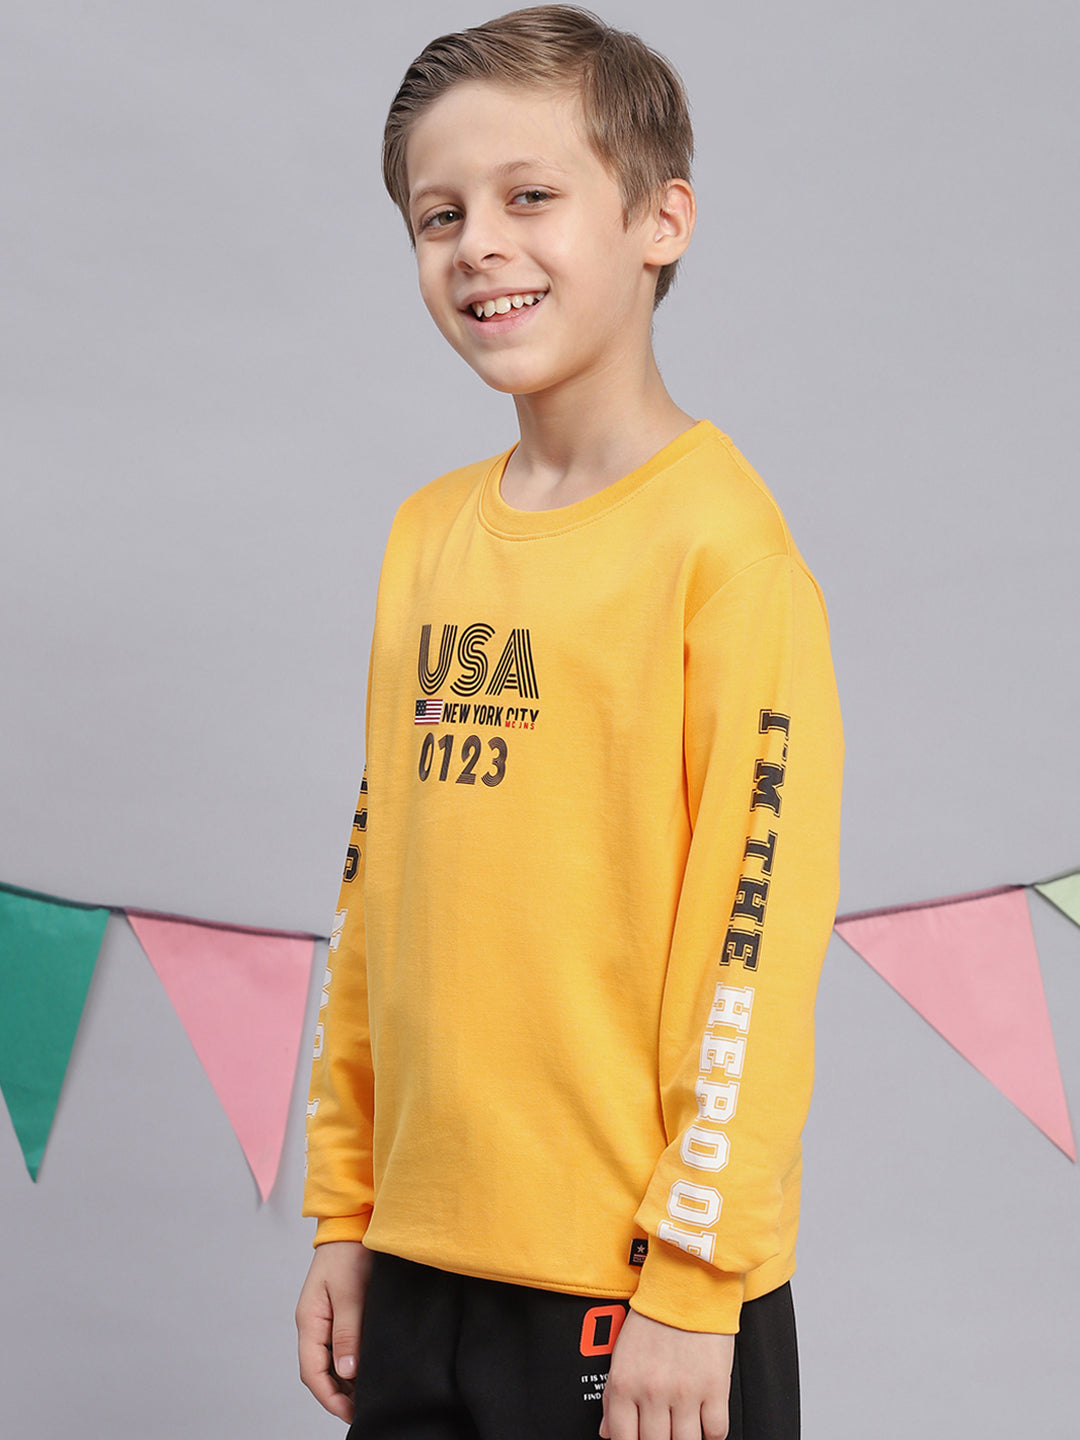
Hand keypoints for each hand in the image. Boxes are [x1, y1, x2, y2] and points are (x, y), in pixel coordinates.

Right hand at [295, 1240, 373, 1421]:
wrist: (353, 1224)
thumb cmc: (349, 1253)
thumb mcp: (350, 1294)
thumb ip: (347, 1333)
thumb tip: (346, 1372)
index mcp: (309, 1320)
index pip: (312, 1371)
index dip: (329, 1397)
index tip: (350, 1413)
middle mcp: (314, 1324)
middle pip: (319, 1371)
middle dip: (337, 1394)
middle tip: (363, 1408)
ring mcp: (325, 1319)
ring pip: (330, 1361)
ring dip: (344, 1380)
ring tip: (367, 1393)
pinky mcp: (339, 1313)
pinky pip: (339, 1346)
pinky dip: (351, 1362)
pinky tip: (366, 1368)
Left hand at [599, 1309, 733, 1439]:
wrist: (688, 1285)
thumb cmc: (655, 1315)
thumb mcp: (622, 1352)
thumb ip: (612, 1396)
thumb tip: (607, 1431)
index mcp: (626, 1383)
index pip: (623, 1439)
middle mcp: (653, 1391)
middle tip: (662, 1431)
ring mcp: (685, 1393)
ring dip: (684, 1439)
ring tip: (682, 1429)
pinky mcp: (714, 1388)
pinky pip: (715, 1431)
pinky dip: (711, 1434)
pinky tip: (704, 1424)